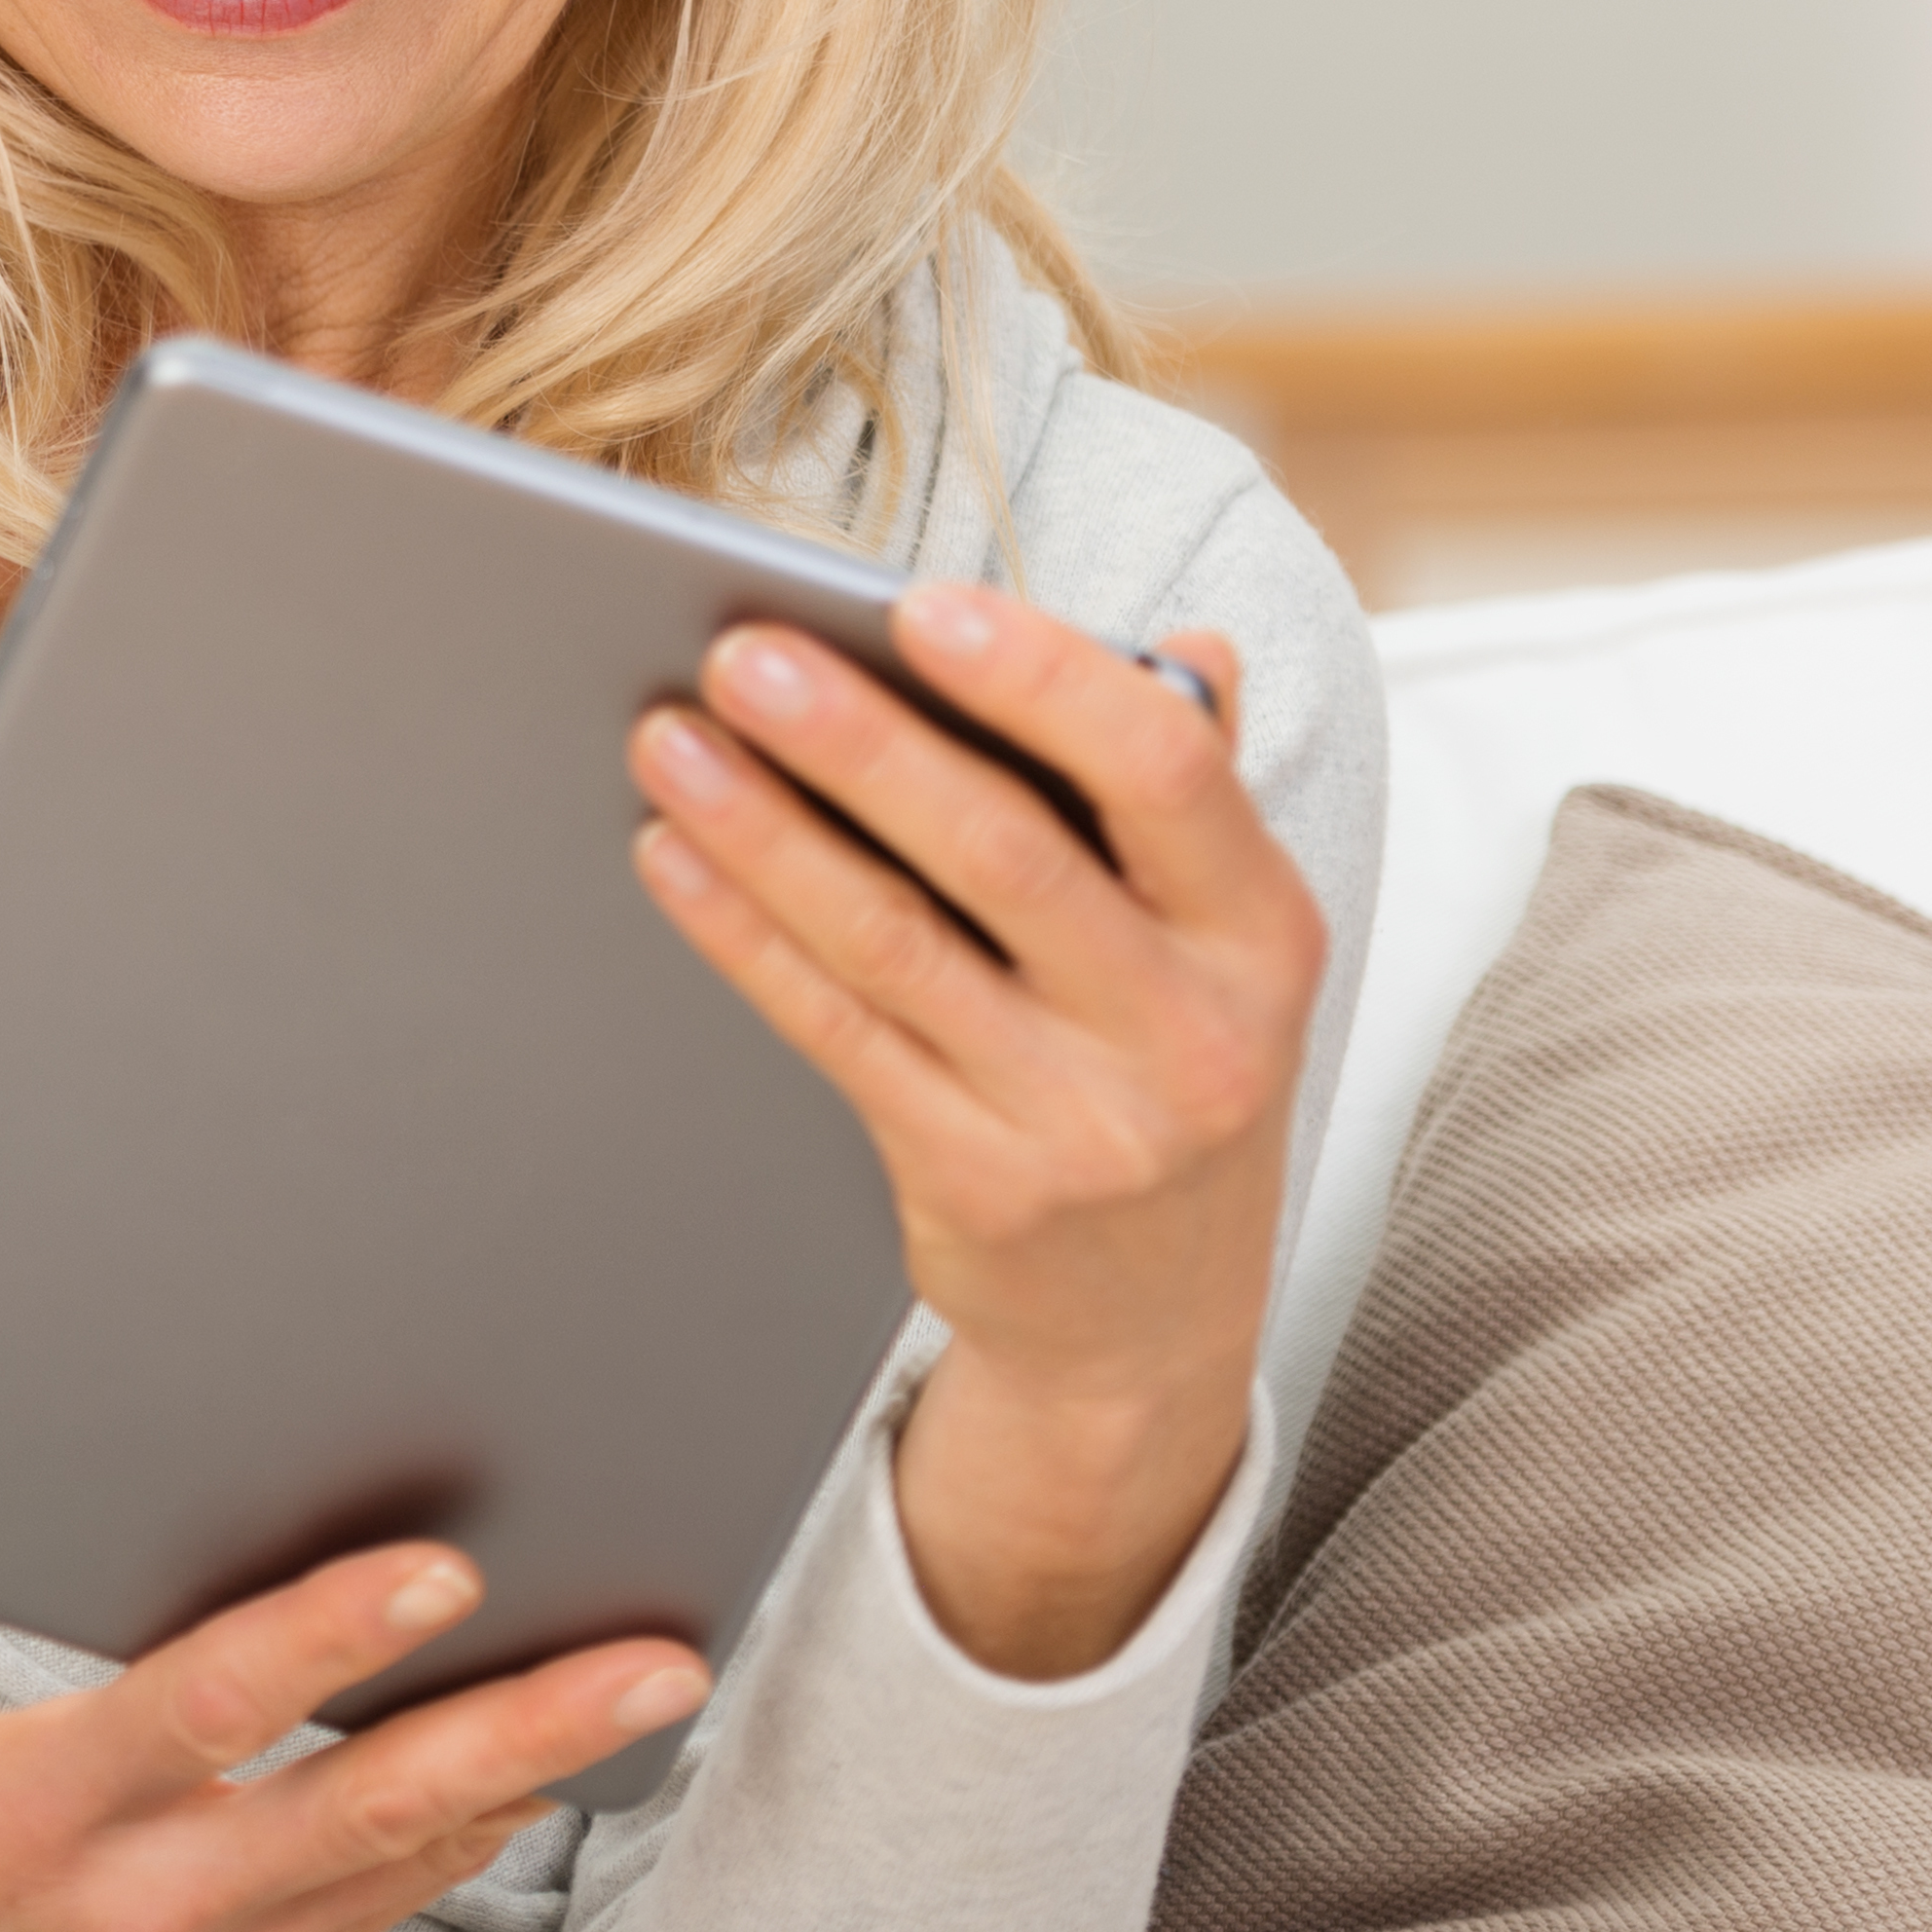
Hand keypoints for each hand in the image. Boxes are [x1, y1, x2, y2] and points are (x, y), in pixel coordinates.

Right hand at [0, 1545, 702, 1931]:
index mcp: (42, 1809)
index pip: (211, 1709)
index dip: (333, 1638)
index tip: (445, 1574)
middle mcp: (148, 1896)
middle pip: (372, 1803)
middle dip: (526, 1726)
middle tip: (657, 1666)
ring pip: (410, 1858)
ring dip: (532, 1774)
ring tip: (650, 1692)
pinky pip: (389, 1903)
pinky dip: (469, 1831)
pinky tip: (545, 1765)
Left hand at [628, 590, 1319, 1679]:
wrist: (1154, 1326)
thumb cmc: (1170, 1073)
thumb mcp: (1226, 946)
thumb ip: (1195, 789)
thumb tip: (1182, 646)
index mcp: (1261, 930)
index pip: (1166, 771)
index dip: (1042, 678)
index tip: (921, 606)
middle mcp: (1189, 1029)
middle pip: (1005, 853)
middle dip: (860, 744)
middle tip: (745, 657)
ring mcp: (1081, 1119)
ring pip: (894, 943)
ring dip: (766, 831)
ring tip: (670, 741)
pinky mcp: (976, 1181)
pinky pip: (836, 1031)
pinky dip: (745, 935)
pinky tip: (675, 859)